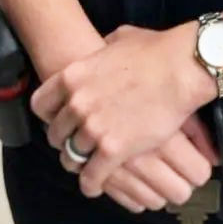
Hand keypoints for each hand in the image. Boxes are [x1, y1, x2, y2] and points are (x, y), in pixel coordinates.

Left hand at [31, 22, 214, 197]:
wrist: (182, 68)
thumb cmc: (156, 50)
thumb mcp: (119, 39)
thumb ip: (101, 52)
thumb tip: (101, 50)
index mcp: (73, 75)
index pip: (40, 105)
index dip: (50, 114)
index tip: (60, 119)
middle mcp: (77, 103)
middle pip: (55, 134)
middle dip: (65, 139)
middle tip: (78, 142)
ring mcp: (93, 128)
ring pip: (71, 158)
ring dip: (79, 162)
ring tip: (88, 163)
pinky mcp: (113, 150)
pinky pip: (91, 177)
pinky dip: (92, 183)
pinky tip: (96, 183)